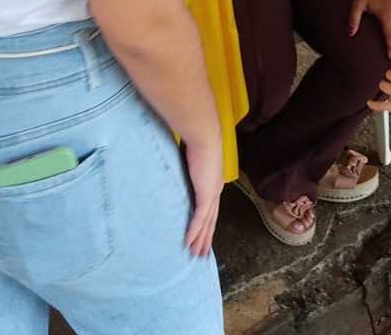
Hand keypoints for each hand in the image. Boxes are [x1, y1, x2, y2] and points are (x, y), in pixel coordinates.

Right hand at [181, 137, 222, 257]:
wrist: (204, 136)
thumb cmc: (196, 141)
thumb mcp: (191, 159)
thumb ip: (186, 169)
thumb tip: (174, 170)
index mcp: (213, 182)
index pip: (211, 208)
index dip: (208, 223)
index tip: (204, 235)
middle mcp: (216, 190)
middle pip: (211, 220)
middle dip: (206, 238)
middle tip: (201, 254)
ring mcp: (212, 193)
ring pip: (207, 223)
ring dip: (201, 239)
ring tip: (196, 254)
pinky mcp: (206, 194)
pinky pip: (200, 218)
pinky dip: (194, 231)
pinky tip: (188, 242)